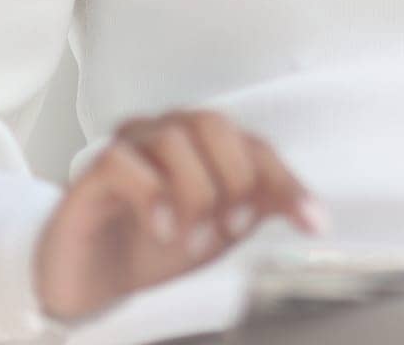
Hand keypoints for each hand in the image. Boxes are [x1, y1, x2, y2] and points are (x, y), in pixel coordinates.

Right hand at [33, 109, 328, 323]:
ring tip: (193, 241)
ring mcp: (129, 147)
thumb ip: (256, 208)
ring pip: (173, 138)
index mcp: (204, 145)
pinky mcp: (93, 171)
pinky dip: (151, 194)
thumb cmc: (152, 245)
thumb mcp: (216, 232)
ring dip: (195, 193)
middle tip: (234, 227)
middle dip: (235, 178)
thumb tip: (308, 207)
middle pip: (214, 125)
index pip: (255, 147)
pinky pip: (122, 160)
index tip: (313, 224)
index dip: (287, 183)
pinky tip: (162, 229)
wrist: (90, 278)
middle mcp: (168, 132)